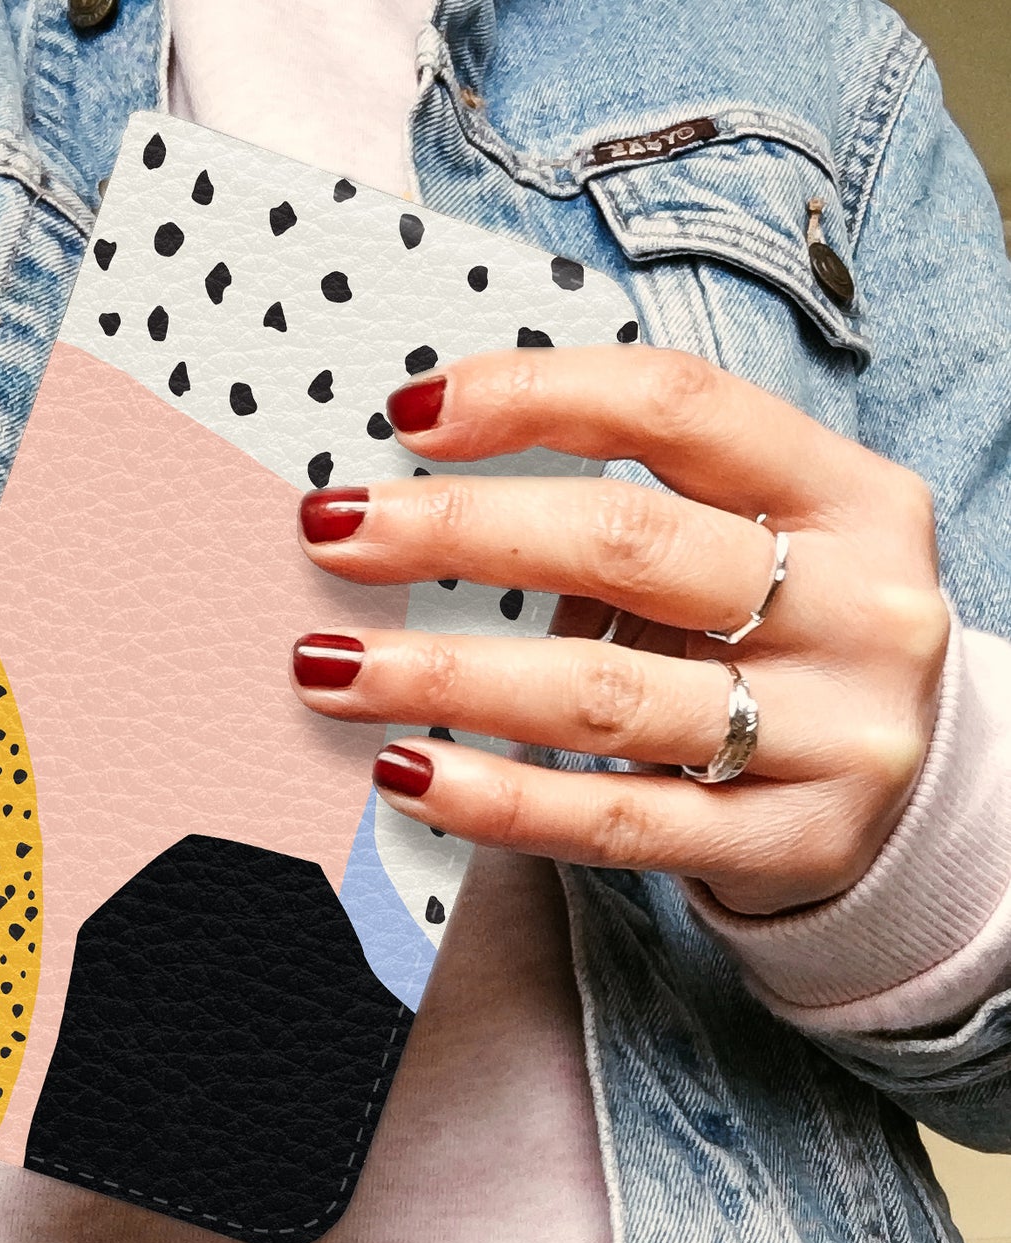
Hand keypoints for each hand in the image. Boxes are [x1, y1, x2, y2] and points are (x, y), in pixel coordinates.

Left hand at [289, 346, 950, 916]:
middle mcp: (857, 607)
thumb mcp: (761, 546)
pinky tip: (407, 772)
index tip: (408, 413)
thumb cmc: (792, 642)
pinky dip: (496, 798)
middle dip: (457, 532)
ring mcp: (832, 735)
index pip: (679, 407)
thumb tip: (422, 506)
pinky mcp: (787, 843)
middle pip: (627, 544)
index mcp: (847, 496)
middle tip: (330, 532)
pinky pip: (615, 822)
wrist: (918, 798)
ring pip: (603, 695)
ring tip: (329, 667)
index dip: (535, 394)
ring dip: (443, 675)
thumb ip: (644, 513)